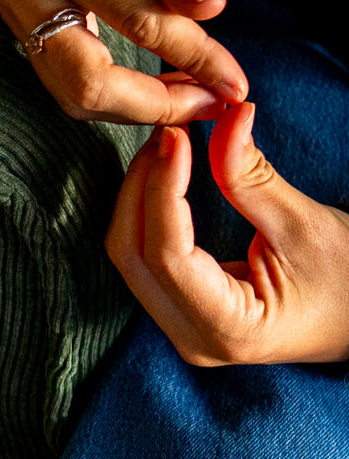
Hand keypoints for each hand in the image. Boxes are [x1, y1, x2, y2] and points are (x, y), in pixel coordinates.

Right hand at [0, 0, 247, 124]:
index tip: (234, 81)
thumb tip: (209, 9)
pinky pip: (63, 80)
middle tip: (209, 103)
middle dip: (155, 107)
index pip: (138, 23)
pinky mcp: (20, 23)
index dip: (194, 57)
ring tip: (188, 97)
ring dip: (132, 110)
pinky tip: (152, 85)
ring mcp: (18, 13)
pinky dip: (111, 95)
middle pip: (88, 85)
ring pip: (71, 95)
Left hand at [105, 104, 348, 365]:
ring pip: (130, 257)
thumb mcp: (304, 226)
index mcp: (227, 329)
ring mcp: (183, 329)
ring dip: (140, 196)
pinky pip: (145, 259)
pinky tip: (164, 174)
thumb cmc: (348, 282)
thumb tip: (226, 118)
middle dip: (141, 187)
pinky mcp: (182, 312)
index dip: (162, 188)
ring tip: (168, 144)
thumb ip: (252, 177)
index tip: (174, 135)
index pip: (168, 254)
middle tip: (168, 131)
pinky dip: (148, 213)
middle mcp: (193, 339)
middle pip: (132, 256)